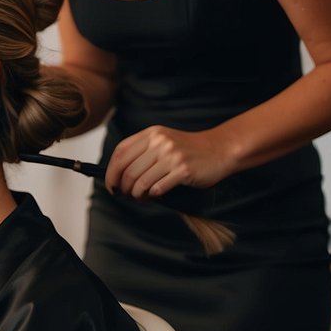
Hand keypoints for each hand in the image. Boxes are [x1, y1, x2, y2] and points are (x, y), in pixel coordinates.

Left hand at [105, 125, 234, 198]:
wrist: (219, 149)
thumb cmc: (188, 149)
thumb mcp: (163, 140)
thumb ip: (142, 151)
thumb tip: (117, 173)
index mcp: (152, 134)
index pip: (120, 152)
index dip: (111, 171)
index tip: (111, 184)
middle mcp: (160, 143)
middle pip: (128, 170)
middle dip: (123, 187)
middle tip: (126, 194)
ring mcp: (172, 156)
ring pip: (141, 181)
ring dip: (136, 194)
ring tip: (139, 196)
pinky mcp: (184, 171)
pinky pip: (158, 188)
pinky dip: (152, 195)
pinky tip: (154, 195)